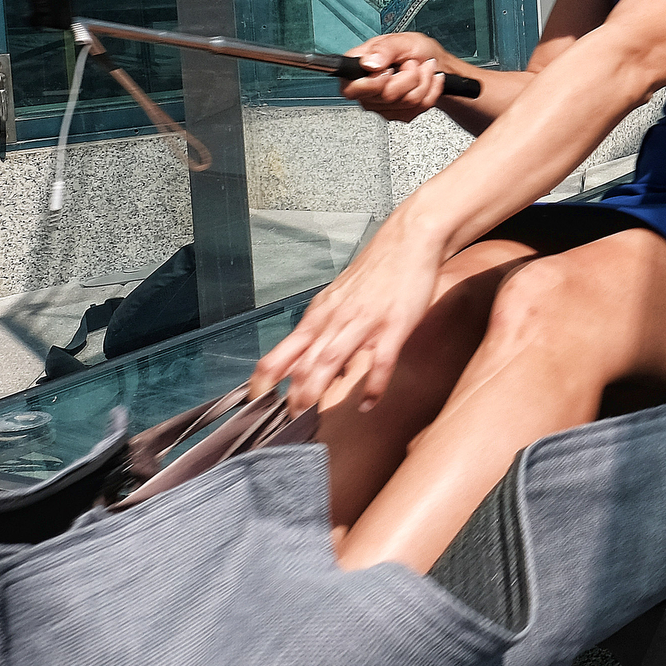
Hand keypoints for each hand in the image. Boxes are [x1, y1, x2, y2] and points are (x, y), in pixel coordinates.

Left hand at [249, 221, 439, 415]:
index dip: (263, 385)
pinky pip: (380, 362)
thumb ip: (329, 335)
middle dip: (290, 399)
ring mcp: (364, 323)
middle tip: (287, 425)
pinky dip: (372, 386)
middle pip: (301, 364)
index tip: (257, 408)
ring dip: (317, 392)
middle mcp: (335, 320)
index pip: (278, 355)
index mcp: (318, 316)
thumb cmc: (375, 273)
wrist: (408, 240)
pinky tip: (368, 403)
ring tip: (311, 419)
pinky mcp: (394, 325)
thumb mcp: (341, 301)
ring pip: (330, 361)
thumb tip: (328, 374)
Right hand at [340, 32, 457, 122]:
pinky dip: (429, 90)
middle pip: (386, 96)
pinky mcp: (399, 114)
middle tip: (410, 63)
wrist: (433, 61)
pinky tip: (424, 80)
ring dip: (422, 81)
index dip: (372, 83)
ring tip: (420, 69)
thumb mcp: (401, 41)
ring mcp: (382, 105)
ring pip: (406, 102)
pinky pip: (419, 107)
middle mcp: (367, 89)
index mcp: (359, 68)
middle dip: (408, 76)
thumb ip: (384, 49)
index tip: (389, 71)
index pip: (350, 89)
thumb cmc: (414, 49)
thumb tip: (368, 63)